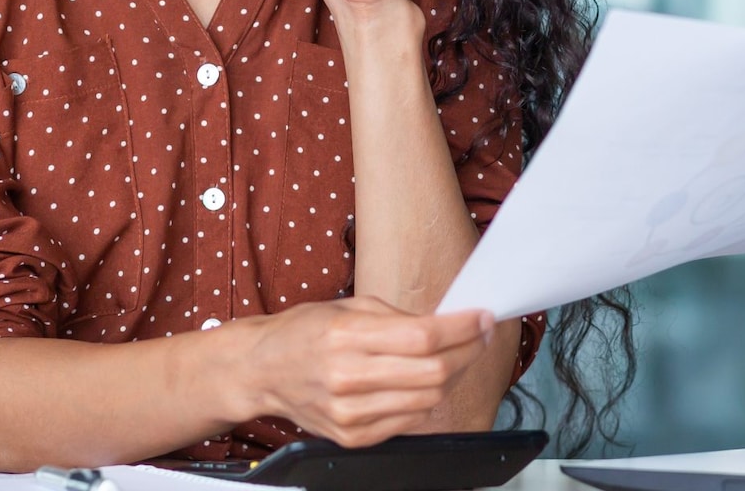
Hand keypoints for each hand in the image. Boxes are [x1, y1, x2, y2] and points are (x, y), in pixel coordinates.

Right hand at [239, 296, 493, 447]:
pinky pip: (410, 422)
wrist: (262, 371)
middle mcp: (347, 377)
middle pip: (433, 371)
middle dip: (468, 351)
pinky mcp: (352, 437)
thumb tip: (450, 324)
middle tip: (479, 335)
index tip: (482, 317)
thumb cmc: (305, 332)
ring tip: (456, 356)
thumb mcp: (348, 307)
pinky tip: (425, 381)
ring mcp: (350, 413)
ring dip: (452, 376)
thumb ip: (399, 318)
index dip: (462, 327)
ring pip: (428, 401)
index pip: (423, 337)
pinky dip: (427, 401)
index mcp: (346, 336)